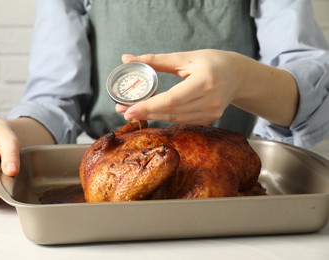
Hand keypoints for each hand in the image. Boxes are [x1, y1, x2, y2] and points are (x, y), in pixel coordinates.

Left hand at [116, 50, 241, 124]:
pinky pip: (182, 121)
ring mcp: (211, 113)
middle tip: (122, 110)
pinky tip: (152, 113)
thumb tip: (127, 58)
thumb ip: (155, 60)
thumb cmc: (213, 62)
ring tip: (132, 111)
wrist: (238, 76)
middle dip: (145, 112)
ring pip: (174, 119)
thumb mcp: (185, 57)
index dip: (148, 107)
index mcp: (205, 81)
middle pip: (171, 112)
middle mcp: (210, 100)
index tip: (127, 110)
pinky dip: (165, 117)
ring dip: (152, 116)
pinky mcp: (209, 120)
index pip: (172, 100)